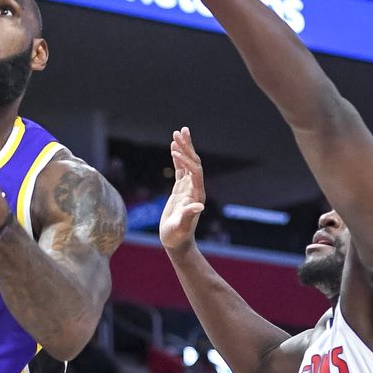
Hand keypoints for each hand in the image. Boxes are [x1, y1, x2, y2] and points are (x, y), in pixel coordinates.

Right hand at [159, 127, 206, 252]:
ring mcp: (188, 188)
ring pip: (188, 163)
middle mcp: (195, 188)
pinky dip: (177, 158)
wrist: (176, 242)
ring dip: (183, 148)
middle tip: (181, 131)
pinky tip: (173, 147)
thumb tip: (199, 205)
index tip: (175, 151)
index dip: (187, 161)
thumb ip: (189, 215)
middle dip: (187, 147)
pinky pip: (180, 170)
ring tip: (178, 132)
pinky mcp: (180, 190)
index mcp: (197, 194)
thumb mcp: (180, 227)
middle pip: (194, 163)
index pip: (195, 172)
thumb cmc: (176, 236)